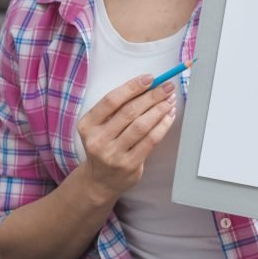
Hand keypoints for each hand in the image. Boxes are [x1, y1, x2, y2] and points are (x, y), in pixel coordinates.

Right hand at [77, 73, 176, 201]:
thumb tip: (146, 87)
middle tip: (166, 87)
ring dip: (159, 110)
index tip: (149, 78)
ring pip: (141, 125)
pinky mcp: (129, 165)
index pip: (111, 101)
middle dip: (151, 96)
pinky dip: (162, 126)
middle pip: (129, 112)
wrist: (100, 181)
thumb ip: (115, 111)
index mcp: (87, 125)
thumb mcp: (99, 128)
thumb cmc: (104, 147)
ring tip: (169, 100)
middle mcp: (97, 140)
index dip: (132, 87)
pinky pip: (150, 140)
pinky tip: (168, 117)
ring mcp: (113, 154)